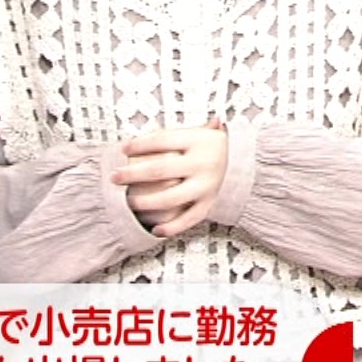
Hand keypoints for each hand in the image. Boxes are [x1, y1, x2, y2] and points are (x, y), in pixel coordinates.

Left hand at [112, 120, 229, 236]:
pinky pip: (189, 218)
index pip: (162, 140)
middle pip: (161, 169)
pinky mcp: (209, 203)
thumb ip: (172, 133)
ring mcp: (206, 185)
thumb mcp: (198, 132)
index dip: (139, 145)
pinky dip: (172, 226)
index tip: (123, 148)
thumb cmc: (213, 146)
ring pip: (172, 198)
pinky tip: (155, 229)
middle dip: (133, 174)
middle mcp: (203, 163)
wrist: (246, 162)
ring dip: (146, 202)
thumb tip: (138, 137)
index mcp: (199, 141)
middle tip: (115, 177)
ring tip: (128, 202)